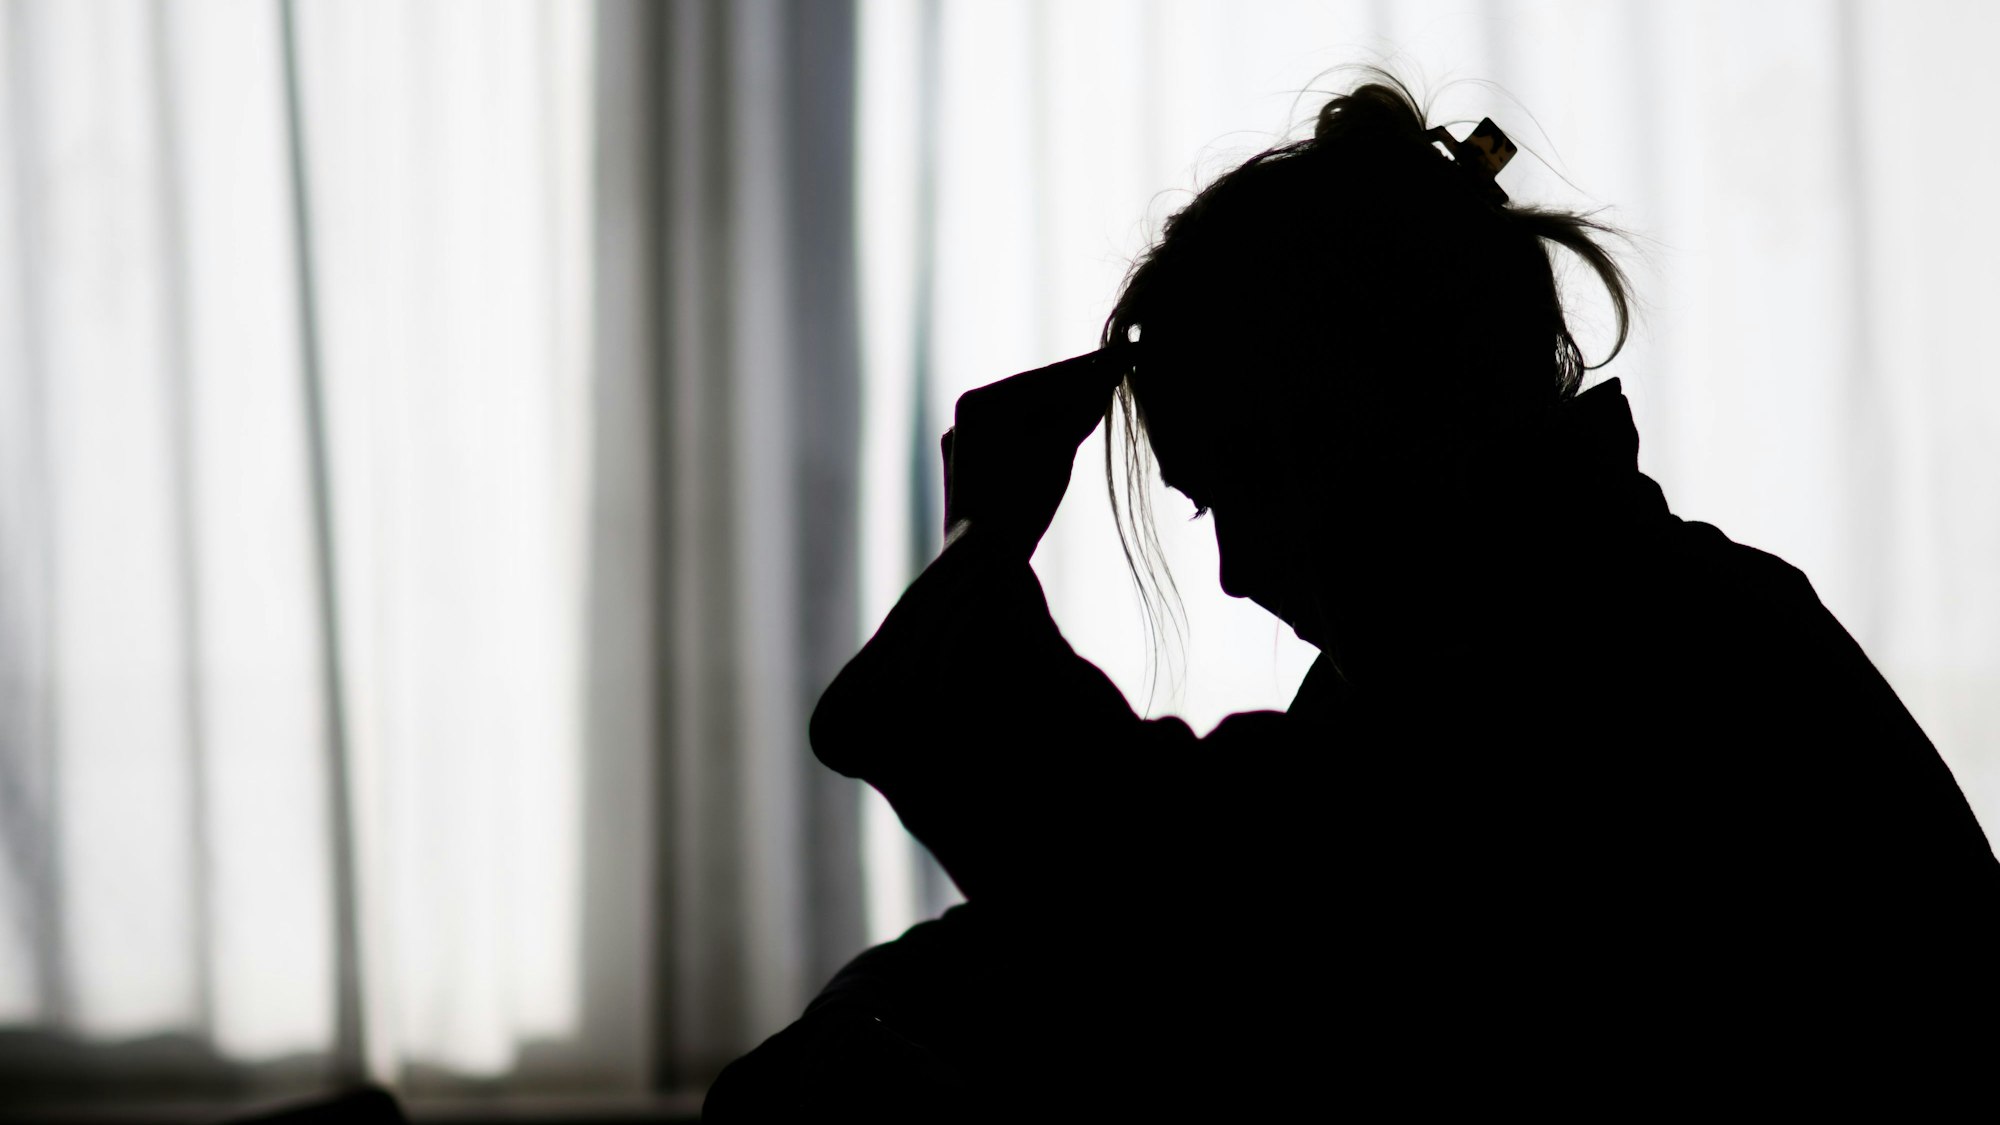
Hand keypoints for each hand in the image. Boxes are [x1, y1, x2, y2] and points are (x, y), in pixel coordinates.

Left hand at [940, 348, 1126, 557]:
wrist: (981, 564)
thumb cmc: (1019, 500)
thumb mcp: (1058, 448)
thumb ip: (1083, 407)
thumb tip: (1111, 368)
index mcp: (979, 403)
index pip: (1047, 378)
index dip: (1089, 368)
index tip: (1124, 354)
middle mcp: (965, 419)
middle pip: (1035, 398)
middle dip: (1079, 389)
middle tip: (1121, 373)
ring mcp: (966, 447)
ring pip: (1027, 421)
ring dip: (1065, 412)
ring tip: (1104, 398)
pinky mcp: (974, 475)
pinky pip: (1016, 446)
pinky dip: (1046, 438)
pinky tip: (1073, 431)